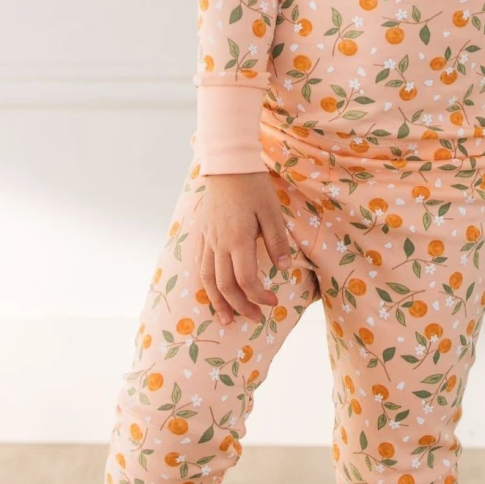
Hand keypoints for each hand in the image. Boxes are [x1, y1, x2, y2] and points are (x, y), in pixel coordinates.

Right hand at [195, 171, 296, 326]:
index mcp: (238, 240)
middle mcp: (219, 244)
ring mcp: (208, 239)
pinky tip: (212, 290)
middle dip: (240, 306)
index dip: (259, 296)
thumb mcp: (272, 212)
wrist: (227, 164)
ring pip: (208, 278)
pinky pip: (200, 264)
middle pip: (225, 285)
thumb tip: (283, 269)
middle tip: (254, 317)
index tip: (273, 302)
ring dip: (217, 301)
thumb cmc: (253, 186)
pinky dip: (206, 282)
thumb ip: (277, 242)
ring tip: (226, 319)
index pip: (246, 280)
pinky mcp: (203, 233)